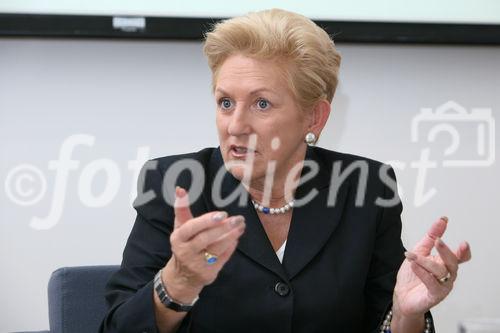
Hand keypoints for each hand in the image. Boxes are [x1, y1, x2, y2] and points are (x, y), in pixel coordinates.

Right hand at [162, 186, 245, 301]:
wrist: (183, 276)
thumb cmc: (184, 244)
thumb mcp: (180, 228)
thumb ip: (182, 209)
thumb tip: (180, 188)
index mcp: (178, 238)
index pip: (192, 227)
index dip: (207, 220)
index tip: (222, 214)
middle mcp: (186, 252)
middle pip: (205, 238)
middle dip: (223, 228)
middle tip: (238, 219)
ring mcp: (197, 264)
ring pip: (216, 248)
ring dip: (231, 236)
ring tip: (241, 226)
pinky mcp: (208, 273)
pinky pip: (222, 258)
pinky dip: (230, 247)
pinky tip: (236, 237)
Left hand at [393, 216, 471, 317]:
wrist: (402, 294)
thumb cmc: (413, 274)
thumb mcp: (419, 250)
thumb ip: (431, 236)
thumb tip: (442, 220)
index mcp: (445, 263)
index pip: (459, 257)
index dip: (463, 252)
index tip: (463, 243)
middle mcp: (447, 274)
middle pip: (452, 263)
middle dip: (445, 251)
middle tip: (437, 240)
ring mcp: (442, 286)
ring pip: (440, 271)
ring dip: (425, 261)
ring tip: (411, 256)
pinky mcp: (434, 295)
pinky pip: (432, 283)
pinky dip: (423, 273)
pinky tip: (414, 266)